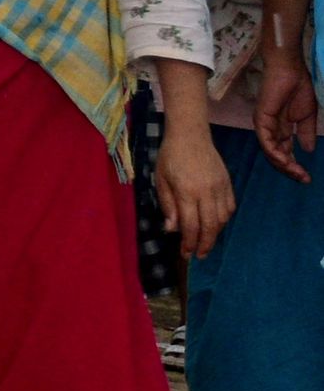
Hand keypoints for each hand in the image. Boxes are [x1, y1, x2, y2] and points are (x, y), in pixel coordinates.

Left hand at [154, 114, 237, 258]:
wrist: (190, 135)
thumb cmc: (169, 157)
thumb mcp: (160, 180)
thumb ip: (168, 205)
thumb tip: (172, 229)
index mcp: (187, 191)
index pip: (191, 225)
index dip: (189, 242)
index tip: (185, 254)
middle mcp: (207, 192)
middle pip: (210, 226)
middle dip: (205, 244)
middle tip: (198, 255)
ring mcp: (220, 187)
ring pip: (223, 218)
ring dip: (215, 234)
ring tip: (205, 243)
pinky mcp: (228, 183)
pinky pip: (230, 207)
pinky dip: (224, 220)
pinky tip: (215, 224)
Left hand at [258, 43, 316, 182]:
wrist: (290, 69)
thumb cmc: (298, 87)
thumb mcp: (307, 115)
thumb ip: (306, 133)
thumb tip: (308, 150)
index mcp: (282, 129)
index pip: (285, 153)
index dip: (295, 166)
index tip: (307, 178)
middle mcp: (271, 129)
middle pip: (276, 156)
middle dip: (290, 170)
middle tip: (303, 179)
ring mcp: (265, 125)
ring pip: (270, 152)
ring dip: (283, 165)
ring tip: (297, 174)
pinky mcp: (261, 118)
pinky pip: (265, 140)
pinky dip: (274, 152)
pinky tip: (285, 161)